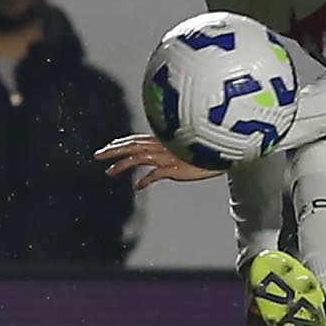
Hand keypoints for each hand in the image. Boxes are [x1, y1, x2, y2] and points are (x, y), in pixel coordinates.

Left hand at [95, 133, 221, 189]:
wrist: (228, 151)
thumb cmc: (211, 147)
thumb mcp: (190, 146)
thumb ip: (176, 149)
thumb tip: (169, 157)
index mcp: (165, 138)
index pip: (137, 138)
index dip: (121, 142)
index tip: (109, 146)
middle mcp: (163, 145)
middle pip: (132, 145)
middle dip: (113, 150)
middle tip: (97, 155)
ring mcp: (168, 156)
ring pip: (138, 158)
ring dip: (121, 164)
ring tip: (108, 172)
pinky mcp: (175, 168)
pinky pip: (154, 175)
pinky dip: (144, 181)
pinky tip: (138, 187)